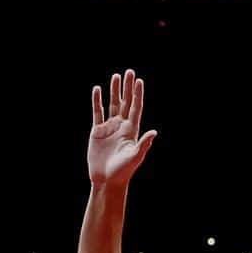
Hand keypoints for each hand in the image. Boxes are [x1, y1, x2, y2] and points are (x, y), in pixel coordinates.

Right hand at [88, 69, 156, 188]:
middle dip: (127, 87)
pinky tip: (97, 90)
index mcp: (132, 130)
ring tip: (115, 76)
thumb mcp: (135, 157)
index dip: (137, 94)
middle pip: (125, 102)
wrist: (106, 180)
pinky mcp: (97, 132)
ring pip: (112, 105)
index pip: (135, 107)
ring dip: (113, 91)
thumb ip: (144, 144)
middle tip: (129, 72)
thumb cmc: (123, 171)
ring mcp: (109, 128)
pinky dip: (97, 101)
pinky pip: (97, 113)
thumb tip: (154, 132)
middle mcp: (122, 126)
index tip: (138, 81)